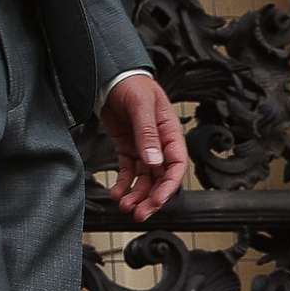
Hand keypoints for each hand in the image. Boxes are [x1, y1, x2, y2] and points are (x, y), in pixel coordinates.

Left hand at [99, 71, 187, 221]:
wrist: (112, 76)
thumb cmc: (133, 85)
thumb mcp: (142, 105)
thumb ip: (148, 133)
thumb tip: (154, 161)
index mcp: (170, 134)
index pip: (177, 166)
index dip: (169, 186)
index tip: (157, 200)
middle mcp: (160, 144)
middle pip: (161, 178)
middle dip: (151, 198)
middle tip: (140, 214)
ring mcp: (144, 147)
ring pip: (145, 179)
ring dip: (136, 195)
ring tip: (124, 207)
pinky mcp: (128, 148)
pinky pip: (129, 171)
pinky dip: (124, 184)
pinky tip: (116, 193)